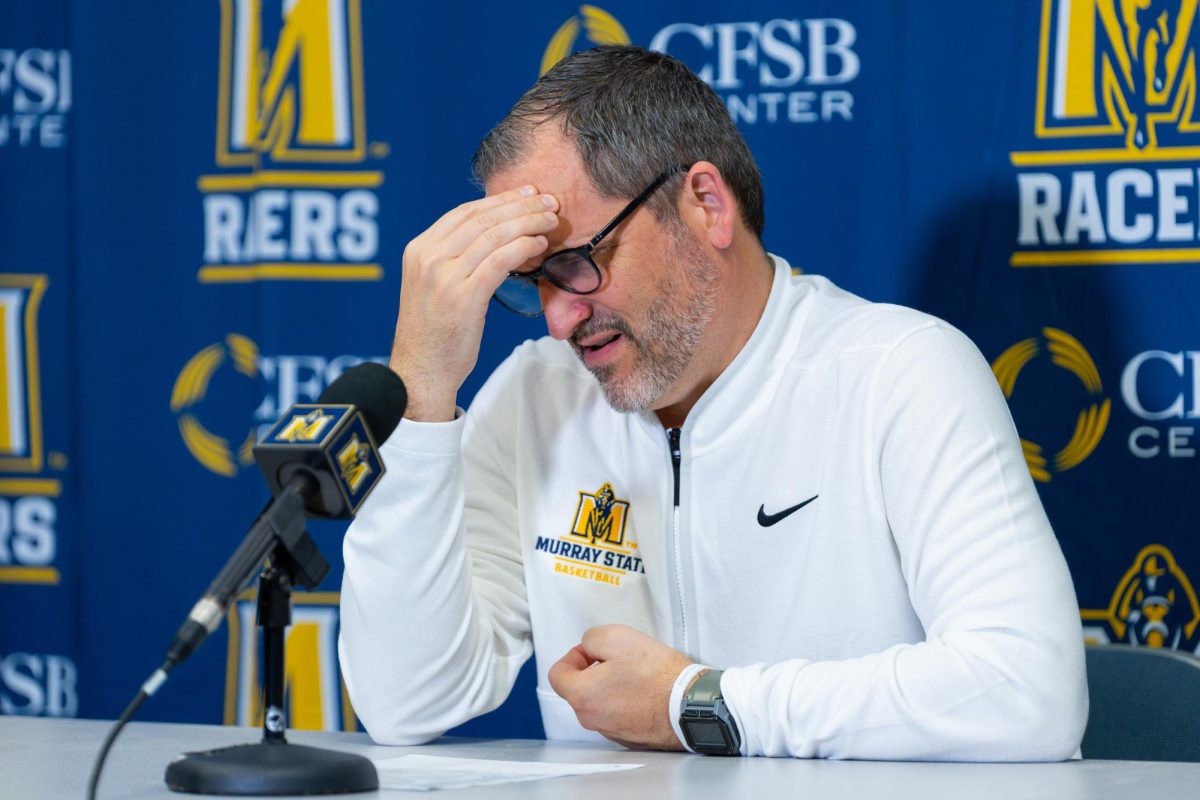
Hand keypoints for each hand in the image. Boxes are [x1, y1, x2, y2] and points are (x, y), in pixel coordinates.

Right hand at [390, 186, 559, 420]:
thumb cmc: (434, 333)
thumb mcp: (433, 286)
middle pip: (481, 218)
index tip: (525, 194)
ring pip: (493, 235)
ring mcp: (444, 276)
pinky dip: (523, 247)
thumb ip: (453, 259)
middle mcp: (428, 257)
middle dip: (519, 205)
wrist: (421, 371)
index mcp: (419, 250)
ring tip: (550, 220)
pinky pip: (500, 260)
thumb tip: (492, 237)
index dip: (499, 200)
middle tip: (547, 200)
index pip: (464, 212)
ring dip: (527, 222)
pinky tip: (539, 244)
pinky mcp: (463, 296)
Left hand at [548, 624, 693, 749]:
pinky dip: (625, 701)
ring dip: (610, 686)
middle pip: (579, 689)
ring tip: (635, 674)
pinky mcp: (630, 737)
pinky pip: (617, 714)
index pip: (558, 674)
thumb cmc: (656, 675)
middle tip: (618, 658)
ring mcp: (611, 731)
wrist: (690, 704)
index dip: (574, 655)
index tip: (592, 651)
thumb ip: (591, 639)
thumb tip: (589, 648)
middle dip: (593, 670)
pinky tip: (644, 690)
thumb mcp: (616, 637)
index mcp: (581, 696)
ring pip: (599, 702)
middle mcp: (591, 719)